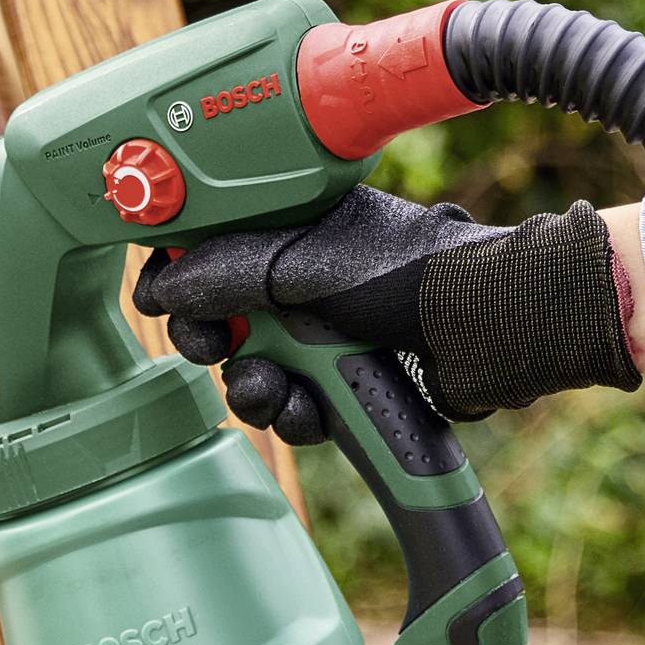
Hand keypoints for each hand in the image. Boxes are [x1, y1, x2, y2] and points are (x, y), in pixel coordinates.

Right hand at [132, 186, 640, 439]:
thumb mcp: (298, 263)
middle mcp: (302, 279)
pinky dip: (297, 415)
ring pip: (255, 372)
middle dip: (212, 344)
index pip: (210, 250)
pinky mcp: (348, 381)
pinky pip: (296, 407)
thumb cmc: (403, 274)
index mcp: (289, 228)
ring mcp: (326, 332)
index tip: (162, 302)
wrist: (482, 329)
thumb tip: (161, 287)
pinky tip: (314, 412)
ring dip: (255, 389)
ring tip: (277, 390)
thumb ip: (222, 272)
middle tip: (214, 349)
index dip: (180, 279)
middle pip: (222, 321)